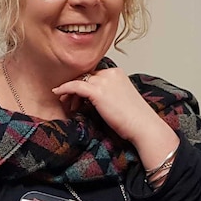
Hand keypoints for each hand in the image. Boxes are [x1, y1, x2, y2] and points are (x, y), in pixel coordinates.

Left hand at [52, 68, 178, 170]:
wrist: (143, 126)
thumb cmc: (134, 119)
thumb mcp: (121, 100)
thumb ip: (109, 94)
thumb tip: (93, 99)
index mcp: (117, 73)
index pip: (94, 74)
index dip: (84, 84)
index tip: (77, 96)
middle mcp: (111, 73)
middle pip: (85, 76)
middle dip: (75, 88)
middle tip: (68, 101)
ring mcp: (104, 81)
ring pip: (79, 81)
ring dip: (70, 92)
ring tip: (67, 105)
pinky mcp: (98, 91)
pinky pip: (75, 86)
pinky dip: (64, 88)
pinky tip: (57, 93)